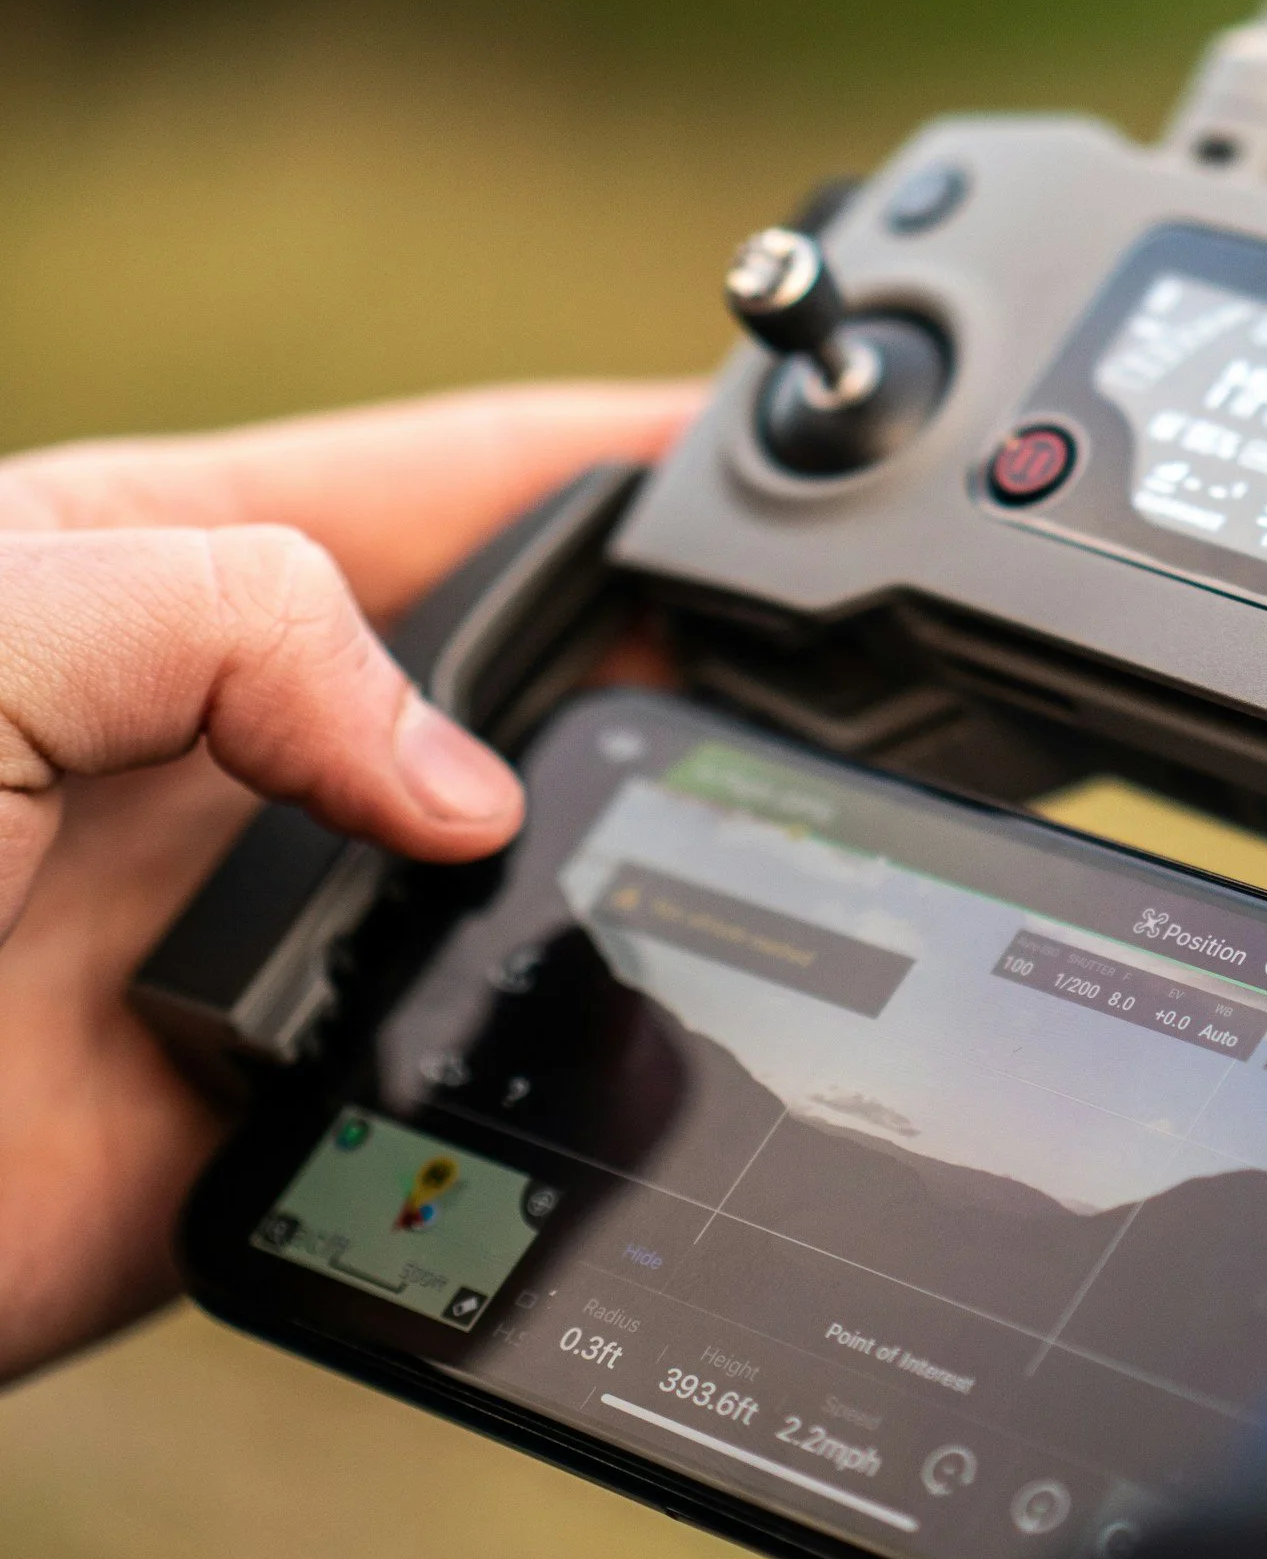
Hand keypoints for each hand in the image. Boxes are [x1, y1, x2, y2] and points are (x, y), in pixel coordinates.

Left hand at [0, 383, 699, 1382]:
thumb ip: (248, 622)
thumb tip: (471, 794)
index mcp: (157, 579)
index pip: (442, 486)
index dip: (609, 457)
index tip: (766, 445)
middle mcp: (234, 753)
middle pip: (511, 678)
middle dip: (658, 658)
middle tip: (818, 664)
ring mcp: (264, 931)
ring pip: (515, 878)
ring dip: (623, 863)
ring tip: (759, 838)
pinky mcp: (272, 1112)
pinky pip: (456, 1071)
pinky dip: (549, 1056)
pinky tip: (637, 1027)